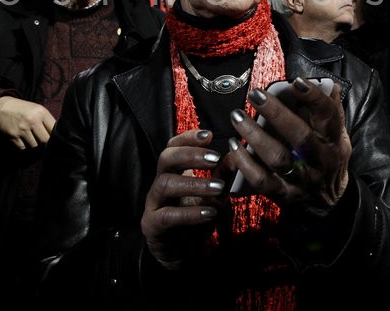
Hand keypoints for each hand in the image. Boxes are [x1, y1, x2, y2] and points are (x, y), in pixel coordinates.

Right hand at [0, 95, 56, 148]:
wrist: (0, 107)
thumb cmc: (22, 109)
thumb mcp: (36, 109)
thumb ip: (46, 120)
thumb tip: (57, 135)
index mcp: (41, 112)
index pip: (54, 129)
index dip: (54, 135)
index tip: (54, 138)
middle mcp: (32, 120)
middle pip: (45, 140)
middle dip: (45, 142)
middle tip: (43, 142)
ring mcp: (22, 129)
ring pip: (34, 145)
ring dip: (34, 144)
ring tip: (32, 138)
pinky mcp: (13, 136)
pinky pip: (23, 147)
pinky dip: (24, 145)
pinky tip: (23, 139)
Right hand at [141, 129, 224, 269]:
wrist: (183, 253)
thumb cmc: (197, 218)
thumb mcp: (215, 195)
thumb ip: (223, 175)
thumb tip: (237, 152)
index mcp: (173, 172)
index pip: (173, 146)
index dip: (188, 138)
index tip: (209, 135)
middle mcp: (160, 184)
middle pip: (165, 158)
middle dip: (190, 154)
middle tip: (215, 157)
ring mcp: (153, 204)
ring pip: (165, 183)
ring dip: (194, 183)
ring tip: (218, 188)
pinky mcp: (152, 225)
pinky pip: (167, 215)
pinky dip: (189, 213)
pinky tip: (209, 213)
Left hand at [227, 78, 350, 212]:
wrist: (331, 204)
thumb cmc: (330, 161)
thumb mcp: (339, 138)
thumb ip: (333, 112)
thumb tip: (330, 86)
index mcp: (333, 141)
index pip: (327, 116)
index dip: (314, 98)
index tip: (296, 82)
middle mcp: (319, 160)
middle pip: (299, 136)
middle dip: (276, 113)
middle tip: (255, 95)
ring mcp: (301, 179)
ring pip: (277, 158)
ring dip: (255, 136)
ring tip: (238, 117)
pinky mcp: (284, 194)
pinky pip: (262, 181)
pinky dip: (246, 164)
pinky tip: (235, 147)